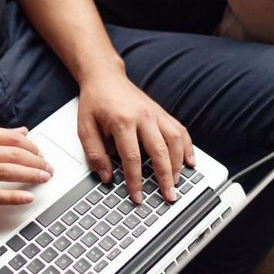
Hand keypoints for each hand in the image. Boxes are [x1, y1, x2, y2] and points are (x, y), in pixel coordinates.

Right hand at [0, 126, 53, 212]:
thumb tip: (22, 133)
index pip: (11, 138)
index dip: (32, 147)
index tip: (41, 154)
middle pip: (14, 154)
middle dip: (37, 161)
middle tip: (48, 168)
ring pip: (7, 172)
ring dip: (31, 175)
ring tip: (44, 178)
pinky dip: (13, 196)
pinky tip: (27, 197)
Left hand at [77, 72, 194, 203]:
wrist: (105, 77)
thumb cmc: (95, 101)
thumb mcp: (85, 128)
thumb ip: (94, 154)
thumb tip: (106, 177)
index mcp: (122, 121)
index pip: (132, 157)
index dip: (136, 181)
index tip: (138, 197)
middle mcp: (143, 116)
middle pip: (160, 151)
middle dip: (166, 177)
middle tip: (169, 196)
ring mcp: (155, 114)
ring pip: (175, 141)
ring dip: (178, 164)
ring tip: (177, 182)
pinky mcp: (162, 113)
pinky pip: (180, 130)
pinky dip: (187, 147)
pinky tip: (189, 162)